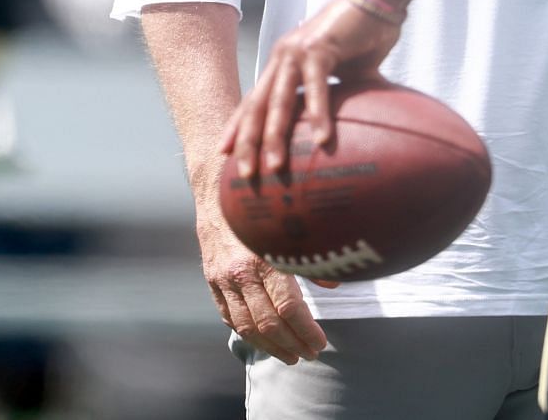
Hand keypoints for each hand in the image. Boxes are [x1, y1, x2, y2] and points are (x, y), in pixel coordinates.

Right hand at [195, 183, 330, 363]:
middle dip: (292, 344)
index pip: (288, 309)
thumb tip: (334, 283)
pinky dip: (247, 334)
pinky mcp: (212, 282)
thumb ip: (310, 258)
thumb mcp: (290, 225)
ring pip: (247, 327)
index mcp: (264, 259)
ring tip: (291, 356)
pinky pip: (229, 317)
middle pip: (268, 323)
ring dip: (270, 347)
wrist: (218, 191)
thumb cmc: (262, 206)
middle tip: (310, 354)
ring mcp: (223, 280)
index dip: (306, 331)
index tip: (320, 343)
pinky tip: (263, 341)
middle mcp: (240, 273)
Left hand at [222, 0, 401, 178]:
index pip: (253, 100)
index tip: (226, 154)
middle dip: (248, 142)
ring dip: (274, 135)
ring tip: (274, 166)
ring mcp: (296, 52)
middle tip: (244, 175)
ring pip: (279, 100)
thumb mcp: (344, 74)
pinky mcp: (319, 48)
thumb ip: (338, 98)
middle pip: (257, 106)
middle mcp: (282, 57)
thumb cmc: (361, 35)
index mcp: (282, 62)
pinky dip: (317, 113)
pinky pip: (316, 87)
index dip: (239, 127)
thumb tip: (350, 128)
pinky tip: (321, 138)